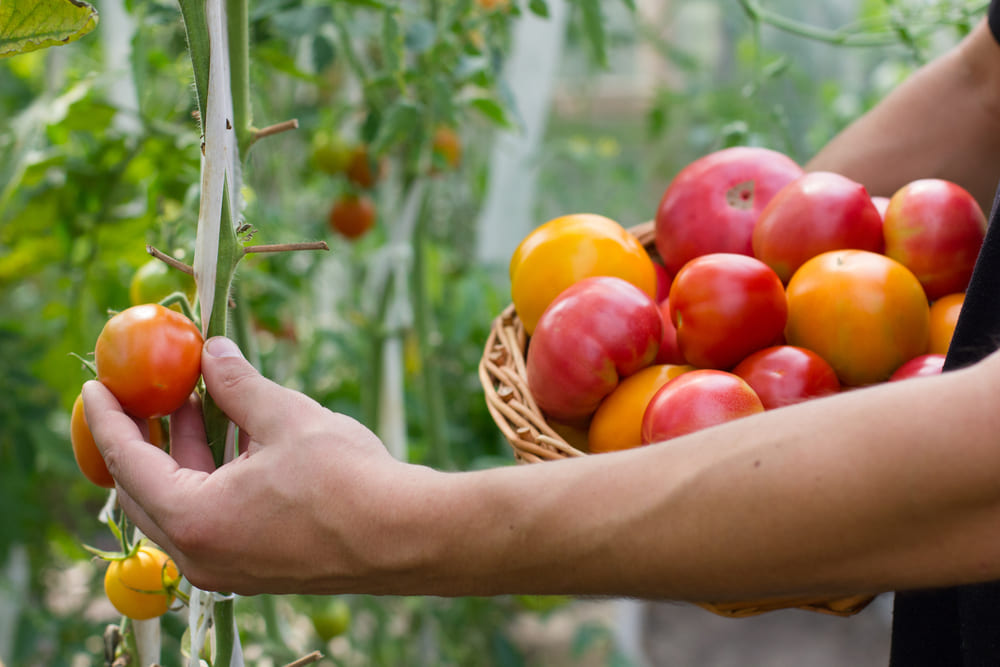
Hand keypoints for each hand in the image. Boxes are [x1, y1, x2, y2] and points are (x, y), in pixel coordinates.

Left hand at [82, 336, 434, 594]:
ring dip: (184, 454)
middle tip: (148, 392)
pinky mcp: (258, 566)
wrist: (407, 536)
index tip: (96, 385)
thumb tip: (212, 352)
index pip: (129, 463)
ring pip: (183, 504)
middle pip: (147, 490)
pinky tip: (235, 439)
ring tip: (198, 403)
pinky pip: (214, 518)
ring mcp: (229, 566)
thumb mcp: (286, 418)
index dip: (110, 418)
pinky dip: (212, 478)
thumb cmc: (347, 480)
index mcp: (195, 518)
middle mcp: (201, 553)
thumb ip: (239, 385)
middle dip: (145, 437)